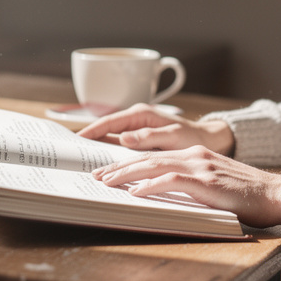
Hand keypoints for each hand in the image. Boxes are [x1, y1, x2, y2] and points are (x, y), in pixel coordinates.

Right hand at [77, 104, 235, 154]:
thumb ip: (149, 136)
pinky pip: (120, 147)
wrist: (207, 140)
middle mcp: (136, 120)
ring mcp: (137, 131)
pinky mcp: (140, 141)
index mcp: (141, 114)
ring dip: (99, 150)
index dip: (91, 130)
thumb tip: (124, 138)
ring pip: (111, 140)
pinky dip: (110, 155)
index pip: (109, 121)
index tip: (77, 140)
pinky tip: (104, 166)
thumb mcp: (173, 136)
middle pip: (106, 130)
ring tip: (84, 164)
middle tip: (74, 156)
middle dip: (90, 142)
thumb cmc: (192, 136)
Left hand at [92, 147, 280, 227]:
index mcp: (196, 155)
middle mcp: (196, 155)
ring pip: (155, 165)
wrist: (276, 195)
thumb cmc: (247, 196)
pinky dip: (151, 185)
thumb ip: (190, 185)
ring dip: (127, 174)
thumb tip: (161, 195)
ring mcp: (201, 166)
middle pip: (149, 158)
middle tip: (97, 176)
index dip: (129, 163)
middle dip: (119, 166)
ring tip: (106, 182)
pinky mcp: (207, 181)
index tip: (109, 171)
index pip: (155, 157)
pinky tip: (135, 192)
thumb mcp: (214, 185)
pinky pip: (172, 180)